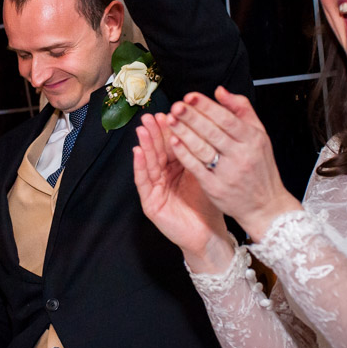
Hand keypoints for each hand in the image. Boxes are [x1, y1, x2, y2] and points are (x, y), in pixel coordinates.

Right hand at [133, 112, 230, 269]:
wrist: (209, 234)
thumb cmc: (209, 205)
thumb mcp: (204, 173)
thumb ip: (198, 152)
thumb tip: (200, 124)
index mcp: (177, 168)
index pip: (171, 145)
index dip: (168, 130)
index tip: (167, 113)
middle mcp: (164, 176)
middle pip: (157, 151)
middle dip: (153, 133)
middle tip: (150, 116)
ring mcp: (155, 189)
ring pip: (148, 163)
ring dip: (144, 145)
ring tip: (142, 129)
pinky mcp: (150, 203)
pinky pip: (143, 182)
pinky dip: (139, 166)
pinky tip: (137, 152)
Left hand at [165, 87, 302, 242]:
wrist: (266, 205)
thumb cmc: (260, 167)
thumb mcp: (259, 134)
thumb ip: (241, 109)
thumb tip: (220, 91)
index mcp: (252, 139)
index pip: (227, 118)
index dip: (207, 106)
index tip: (190, 96)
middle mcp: (241, 155)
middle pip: (212, 132)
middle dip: (192, 117)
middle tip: (176, 106)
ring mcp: (228, 173)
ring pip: (202, 148)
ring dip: (184, 132)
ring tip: (170, 120)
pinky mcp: (215, 187)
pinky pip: (196, 167)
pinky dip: (184, 153)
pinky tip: (173, 141)